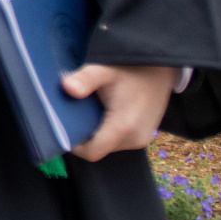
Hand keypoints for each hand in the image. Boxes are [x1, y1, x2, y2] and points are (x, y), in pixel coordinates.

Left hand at [63, 64, 177, 160]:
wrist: (159, 67)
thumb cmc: (130, 68)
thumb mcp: (104, 70)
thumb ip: (86, 79)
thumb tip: (67, 88)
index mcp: (123, 127)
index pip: (92, 152)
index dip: (73, 144)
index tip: (61, 127)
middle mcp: (135, 139)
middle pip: (99, 149)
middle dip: (83, 136)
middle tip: (72, 115)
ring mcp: (141, 139)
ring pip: (108, 145)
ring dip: (96, 132)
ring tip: (88, 111)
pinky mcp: (143, 135)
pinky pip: (118, 139)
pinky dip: (107, 129)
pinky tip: (102, 112)